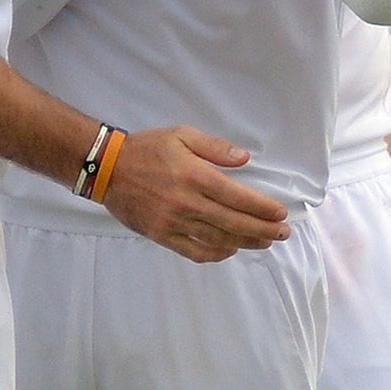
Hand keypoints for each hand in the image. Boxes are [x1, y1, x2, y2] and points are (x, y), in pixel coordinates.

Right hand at [102, 126, 289, 262]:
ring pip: (218, 239)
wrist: (107, 168)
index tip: (280, 213)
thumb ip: (215, 147)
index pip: (238, 197)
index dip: (262, 208)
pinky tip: (230, 250)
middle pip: (234, 222)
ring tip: (265, 243)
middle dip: (263, 230)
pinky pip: (194, 251)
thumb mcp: (182, 134)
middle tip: (283, 233)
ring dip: (246, 243)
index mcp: (195, 176)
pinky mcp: (162, 235)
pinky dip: (216, 254)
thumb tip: (244, 158)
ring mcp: (174, 222)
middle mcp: (187, 202)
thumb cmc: (147, 148)